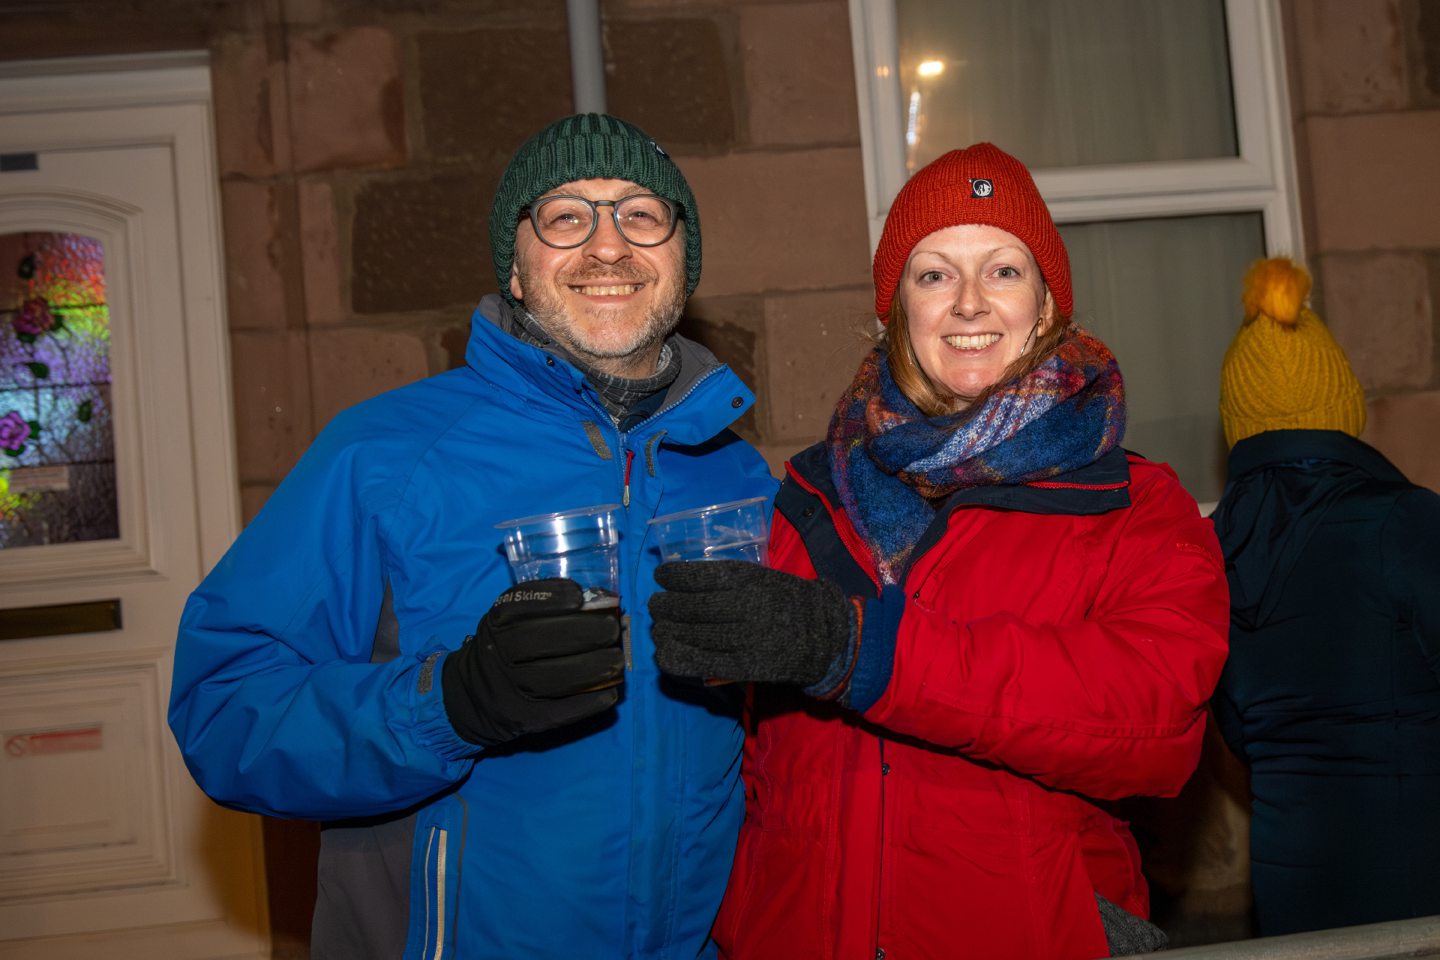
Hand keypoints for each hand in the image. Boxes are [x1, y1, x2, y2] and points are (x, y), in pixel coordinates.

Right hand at [442, 579, 623, 746]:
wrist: (469, 698)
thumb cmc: (503, 651)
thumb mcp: (507, 623)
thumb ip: (543, 610)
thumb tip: (599, 600)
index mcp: (494, 625)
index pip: (517, 607)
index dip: (550, 599)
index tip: (580, 597)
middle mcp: (496, 656)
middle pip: (535, 642)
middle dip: (581, 632)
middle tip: (612, 629)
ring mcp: (507, 690)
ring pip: (551, 679)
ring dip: (591, 668)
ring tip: (617, 659)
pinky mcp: (522, 720)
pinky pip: (558, 712)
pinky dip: (588, 702)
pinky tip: (610, 693)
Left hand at [649, 561, 854, 687]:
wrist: (827, 637)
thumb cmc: (790, 602)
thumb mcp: (764, 578)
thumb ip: (730, 581)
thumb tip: (683, 582)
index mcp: (751, 580)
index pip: (702, 575)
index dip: (675, 576)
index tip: (661, 575)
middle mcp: (747, 606)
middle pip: (692, 607)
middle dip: (665, 606)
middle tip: (655, 605)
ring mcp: (746, 638)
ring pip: (693, 634)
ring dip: (667, 631)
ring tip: (658, 629)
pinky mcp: (746, 665)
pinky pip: (703, 662)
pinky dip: (678, 658)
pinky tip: (664, 652)